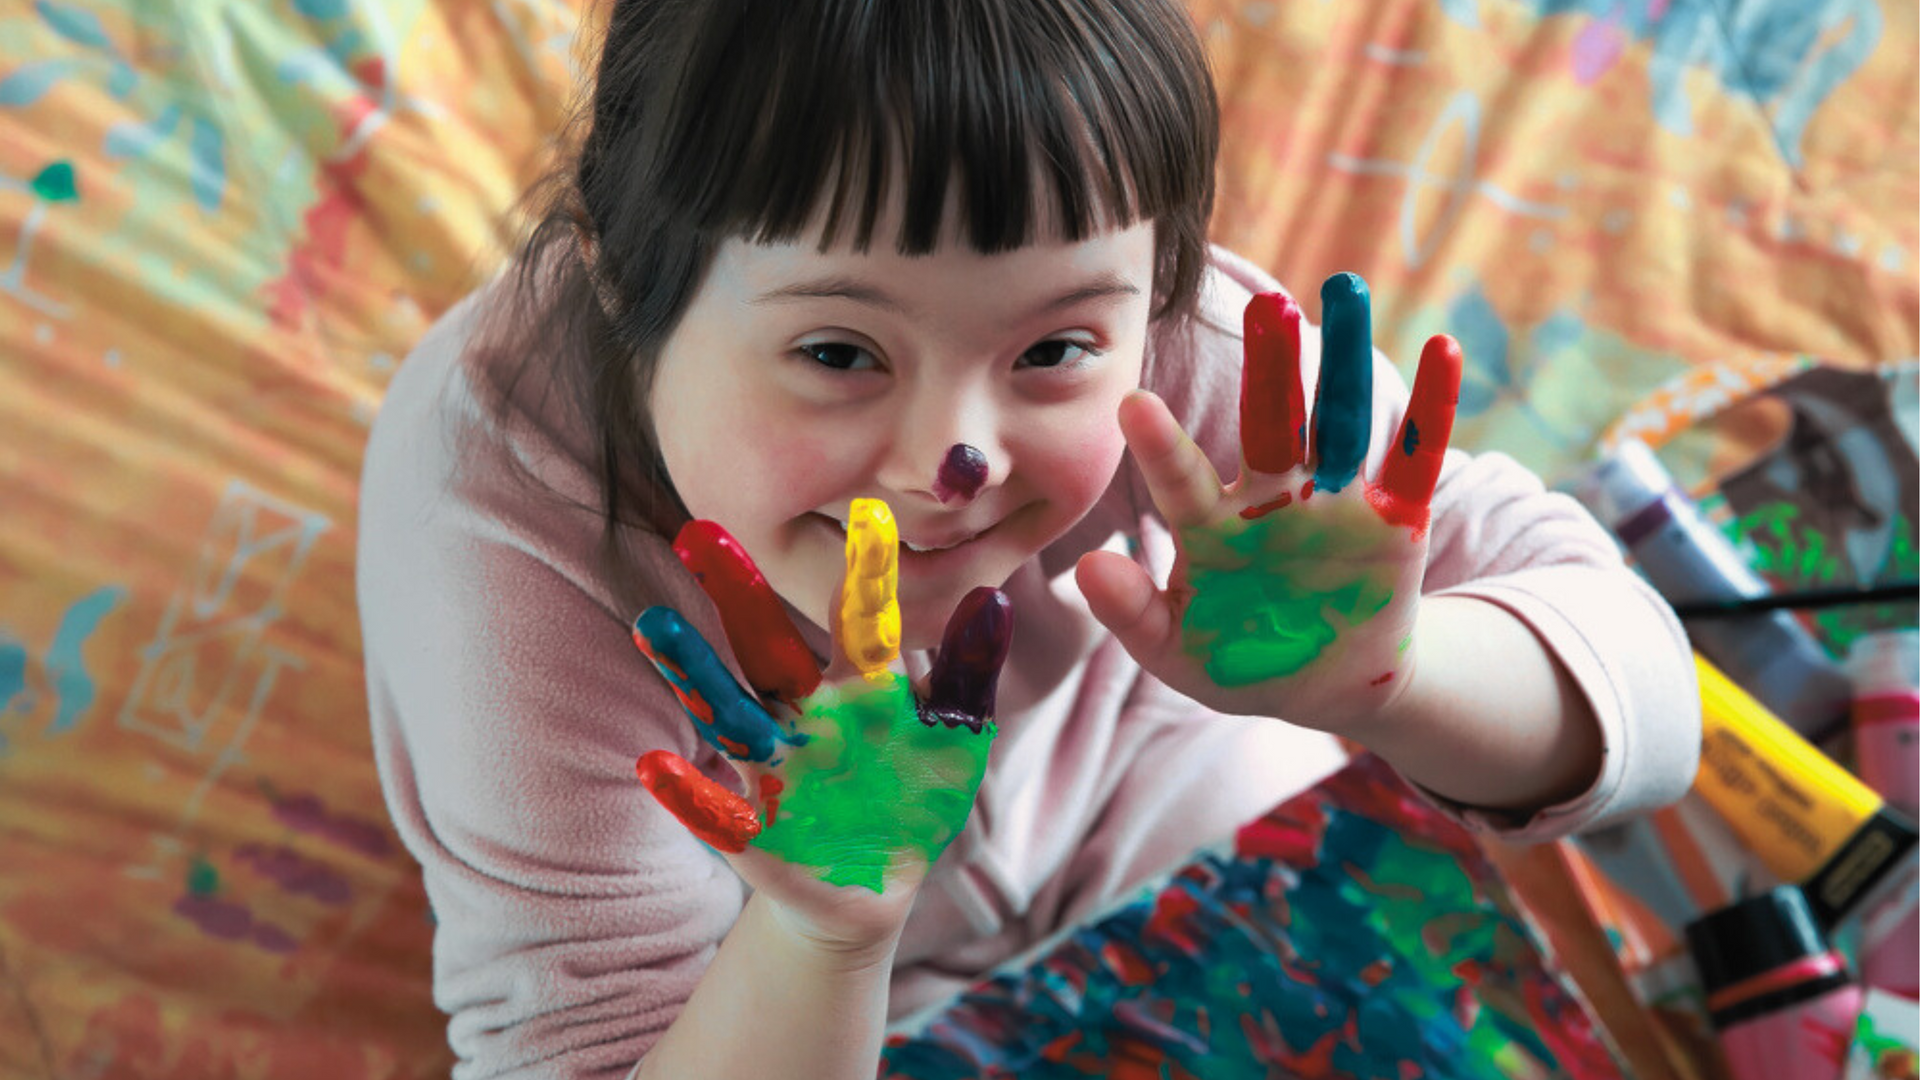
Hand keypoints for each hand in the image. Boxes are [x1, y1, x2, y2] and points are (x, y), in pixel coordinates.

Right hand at [631, 500, 1010, 948]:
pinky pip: (717, 811)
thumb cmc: (915, 796)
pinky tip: (654, 766)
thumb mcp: (955, 737)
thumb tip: (993, 597)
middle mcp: (805, 713)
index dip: (865, 571)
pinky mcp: (754, 833)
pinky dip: (687, 792)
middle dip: (737, 594)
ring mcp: (775, 768)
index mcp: (859, 686)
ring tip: (655, 623)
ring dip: (694, 671)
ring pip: (729, 712)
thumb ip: (968, 674)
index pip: (860, 619)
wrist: (875, 886)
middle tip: (699, 530)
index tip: (867, 508)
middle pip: (767, 646)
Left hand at [1075, 273, 1461, 733]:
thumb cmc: (1238, 661)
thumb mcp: (1178, 653)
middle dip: (1269, 366)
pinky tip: (1444, 348)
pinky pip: (1415, 455)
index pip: (1182, 479)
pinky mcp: (1396, 516)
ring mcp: (1334, 501)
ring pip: (1340, 420)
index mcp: (1212, 525)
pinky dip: (1433, 405)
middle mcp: (1272, 496)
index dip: (1160, 446)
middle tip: (1266, 306)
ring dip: (1344, 360)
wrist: (1325, 687)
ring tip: (1345, 291)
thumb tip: (1086, 568)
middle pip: (1269, 421)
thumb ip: (1133, 614)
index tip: (1132, 403)